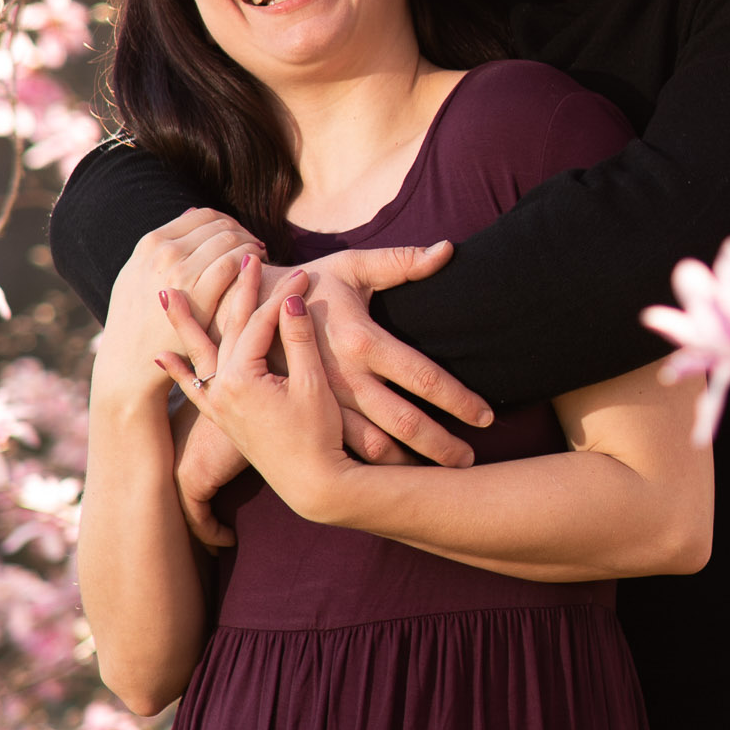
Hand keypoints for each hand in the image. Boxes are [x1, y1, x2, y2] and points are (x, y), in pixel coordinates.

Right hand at [99, 208, 257, 402]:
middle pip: (221, 225)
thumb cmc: (140, 319)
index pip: (205, 215)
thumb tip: (192, 212)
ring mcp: (180, 272)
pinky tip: (259, 271)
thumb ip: (163, 244)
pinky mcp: (197, 294)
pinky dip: (253, 261)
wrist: (130, 361)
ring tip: (261, 259)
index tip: (240, 238)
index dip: (229, 223)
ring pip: (231, 240)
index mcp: (152, 243)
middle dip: (244, 234)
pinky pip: (234, 263)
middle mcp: (164, 252)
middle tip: (256, 248)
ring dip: (252, 246)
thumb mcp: (138, 274)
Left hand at [158, 262, 355, 520]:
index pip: (260, 323)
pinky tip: (162, 355)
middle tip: (244, 257)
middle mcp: (222, 388)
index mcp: (243, 378)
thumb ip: (298, 341)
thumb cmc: (319, 436)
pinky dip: (178, 371)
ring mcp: (219, 403)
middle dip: (236, 292)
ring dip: (184, 323)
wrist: (311, 482)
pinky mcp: (222, 416)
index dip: (282, 295)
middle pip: (226, 329)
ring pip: (200, 352)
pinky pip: (193, 389)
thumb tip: (289, 299)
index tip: (302, 272)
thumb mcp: (313, 386)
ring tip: (165, 293)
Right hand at [160, 242, 482, 467]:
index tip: (485, 415)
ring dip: (408, 466)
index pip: (422, 375)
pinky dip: (372, 469)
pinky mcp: (307, 414)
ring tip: (443, 478)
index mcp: (361, 340)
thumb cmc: (312, 283)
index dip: (458, 399)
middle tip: (470, 463)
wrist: (244, 309)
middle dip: (440, 445)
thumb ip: (402, 261)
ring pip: (372, 447)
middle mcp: (343, 377)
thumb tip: (448, 250)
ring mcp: (323, 402)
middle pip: (403, 422)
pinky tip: (396, 479)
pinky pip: (343, 450)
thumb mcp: (353, 266)